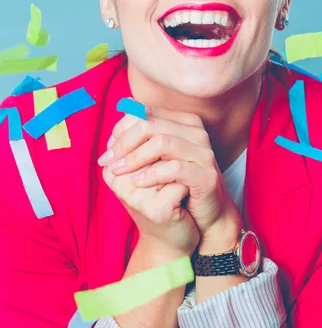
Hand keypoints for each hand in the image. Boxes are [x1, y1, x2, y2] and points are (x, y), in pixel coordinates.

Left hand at [98, 103, 241, 240]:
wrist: (207, 216)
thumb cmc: (178, 185)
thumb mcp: (158, 161)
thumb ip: (141, 144)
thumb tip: (111, 138)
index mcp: (184, 122)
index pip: (146, 111)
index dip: (122, 128)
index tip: (108, 148)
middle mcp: (196, 132)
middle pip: (151, 124)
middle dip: (124, 142)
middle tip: (108, 161)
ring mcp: (204, 152)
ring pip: (162, 142)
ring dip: (134, 158)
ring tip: (119, 171)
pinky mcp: (206, 175)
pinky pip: (175, 168)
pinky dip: (152, 175)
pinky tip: (138, 183)